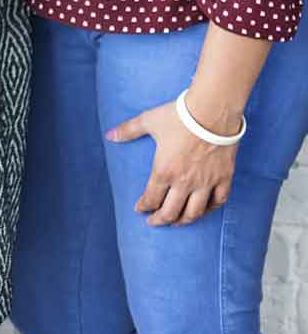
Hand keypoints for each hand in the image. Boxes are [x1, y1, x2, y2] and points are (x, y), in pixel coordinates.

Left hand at [107, 100, 239, 225]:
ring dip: (184, 220)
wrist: (213, 111)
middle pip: (172, 212)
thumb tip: (109, 135)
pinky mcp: (224, 178)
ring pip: (195, 212)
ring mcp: (206, 182)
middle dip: (160, 220)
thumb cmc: (179, 116)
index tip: (140, 210)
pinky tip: (204, 210)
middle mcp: (185, 182)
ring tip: (177, 222)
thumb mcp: (149, 121)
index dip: (144, 207)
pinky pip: (219, 201)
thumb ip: (128, 130)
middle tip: (154, 222)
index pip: (151, 198)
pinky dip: (210, 209)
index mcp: (164, 171)